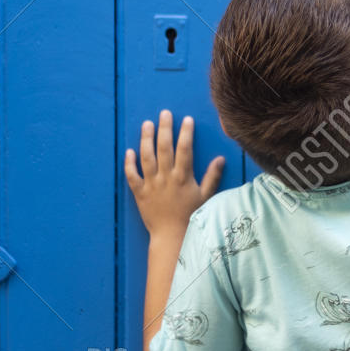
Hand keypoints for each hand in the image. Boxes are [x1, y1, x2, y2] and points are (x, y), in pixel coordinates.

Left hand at [124, 110, 224, 239]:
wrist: (171, 236)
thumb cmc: (190, 216)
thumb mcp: (206, 197)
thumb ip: (212, 177)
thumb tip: (220, 159)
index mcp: (182, 177)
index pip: (184, 149)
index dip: (186, 133)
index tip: (187, 119)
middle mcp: (166, 178)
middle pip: (164, 148)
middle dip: (164, 129)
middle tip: (164, 113)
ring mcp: (151, 185)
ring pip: (146, 157)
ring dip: (146, 139)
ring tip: (147, 124)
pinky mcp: (139, 193)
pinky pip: (132, 176)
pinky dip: (129, 163)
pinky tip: (129, 151)